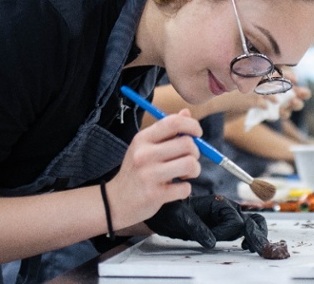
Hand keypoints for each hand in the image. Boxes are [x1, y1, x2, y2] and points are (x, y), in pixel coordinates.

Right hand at [106, 110, 201, 229]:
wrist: (115, 202)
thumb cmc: (136, 171)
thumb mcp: (146, 146)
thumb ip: (167, 130)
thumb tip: (186, 113)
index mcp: (143, 138)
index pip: (174, 122)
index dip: (192, 125)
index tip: (197, 134)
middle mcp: (144, 154)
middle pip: (187, 144)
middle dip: (196, 152)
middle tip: (189, 159)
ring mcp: (148, 175)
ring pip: (190, 164)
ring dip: (194, 170)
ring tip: (185, 174)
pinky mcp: (154, 194)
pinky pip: (185, 188)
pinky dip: (185, 189)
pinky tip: (175, 188)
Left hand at [145, 195, 268, 253]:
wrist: (167, 211)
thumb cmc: (172, 210)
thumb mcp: (181, 218)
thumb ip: (197, 228)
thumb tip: (211, 242)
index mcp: (218, 203)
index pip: (233, 221)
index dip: (226, 232)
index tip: (212, 239)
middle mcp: (227, 208)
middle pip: (249, 220)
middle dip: (256, 234)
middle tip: (260, 248)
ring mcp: (228, 215)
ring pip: (252, 222)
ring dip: (257, 234)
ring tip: (258, 247)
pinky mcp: (226, 223)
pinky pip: (244, 227)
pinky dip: (252, 234)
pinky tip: (247, 245)